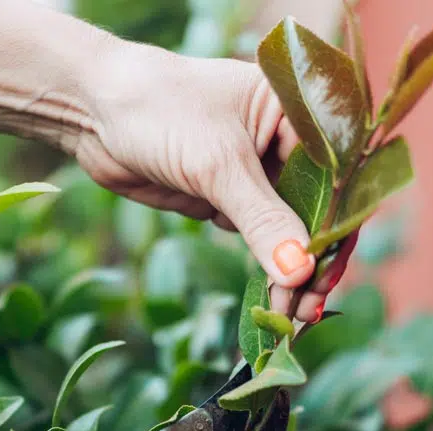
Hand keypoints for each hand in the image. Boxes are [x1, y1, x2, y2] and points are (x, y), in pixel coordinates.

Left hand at [77, 40, 350, 321]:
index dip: (335, 232)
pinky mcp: (225, 194)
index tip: (325, 280)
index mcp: (298, 112)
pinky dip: (259, 263)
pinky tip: (268, 297)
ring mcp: (254, 170)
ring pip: (284, 228)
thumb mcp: (217, 165)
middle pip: (316, 210)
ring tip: (288, 315)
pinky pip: (252, 233)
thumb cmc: (160, 112)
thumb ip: (262, 219)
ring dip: (287, 271)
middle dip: (311, 263)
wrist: (95, 112)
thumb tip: (300, 273)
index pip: (337, 178)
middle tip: (307, 313)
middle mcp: (284, 140)